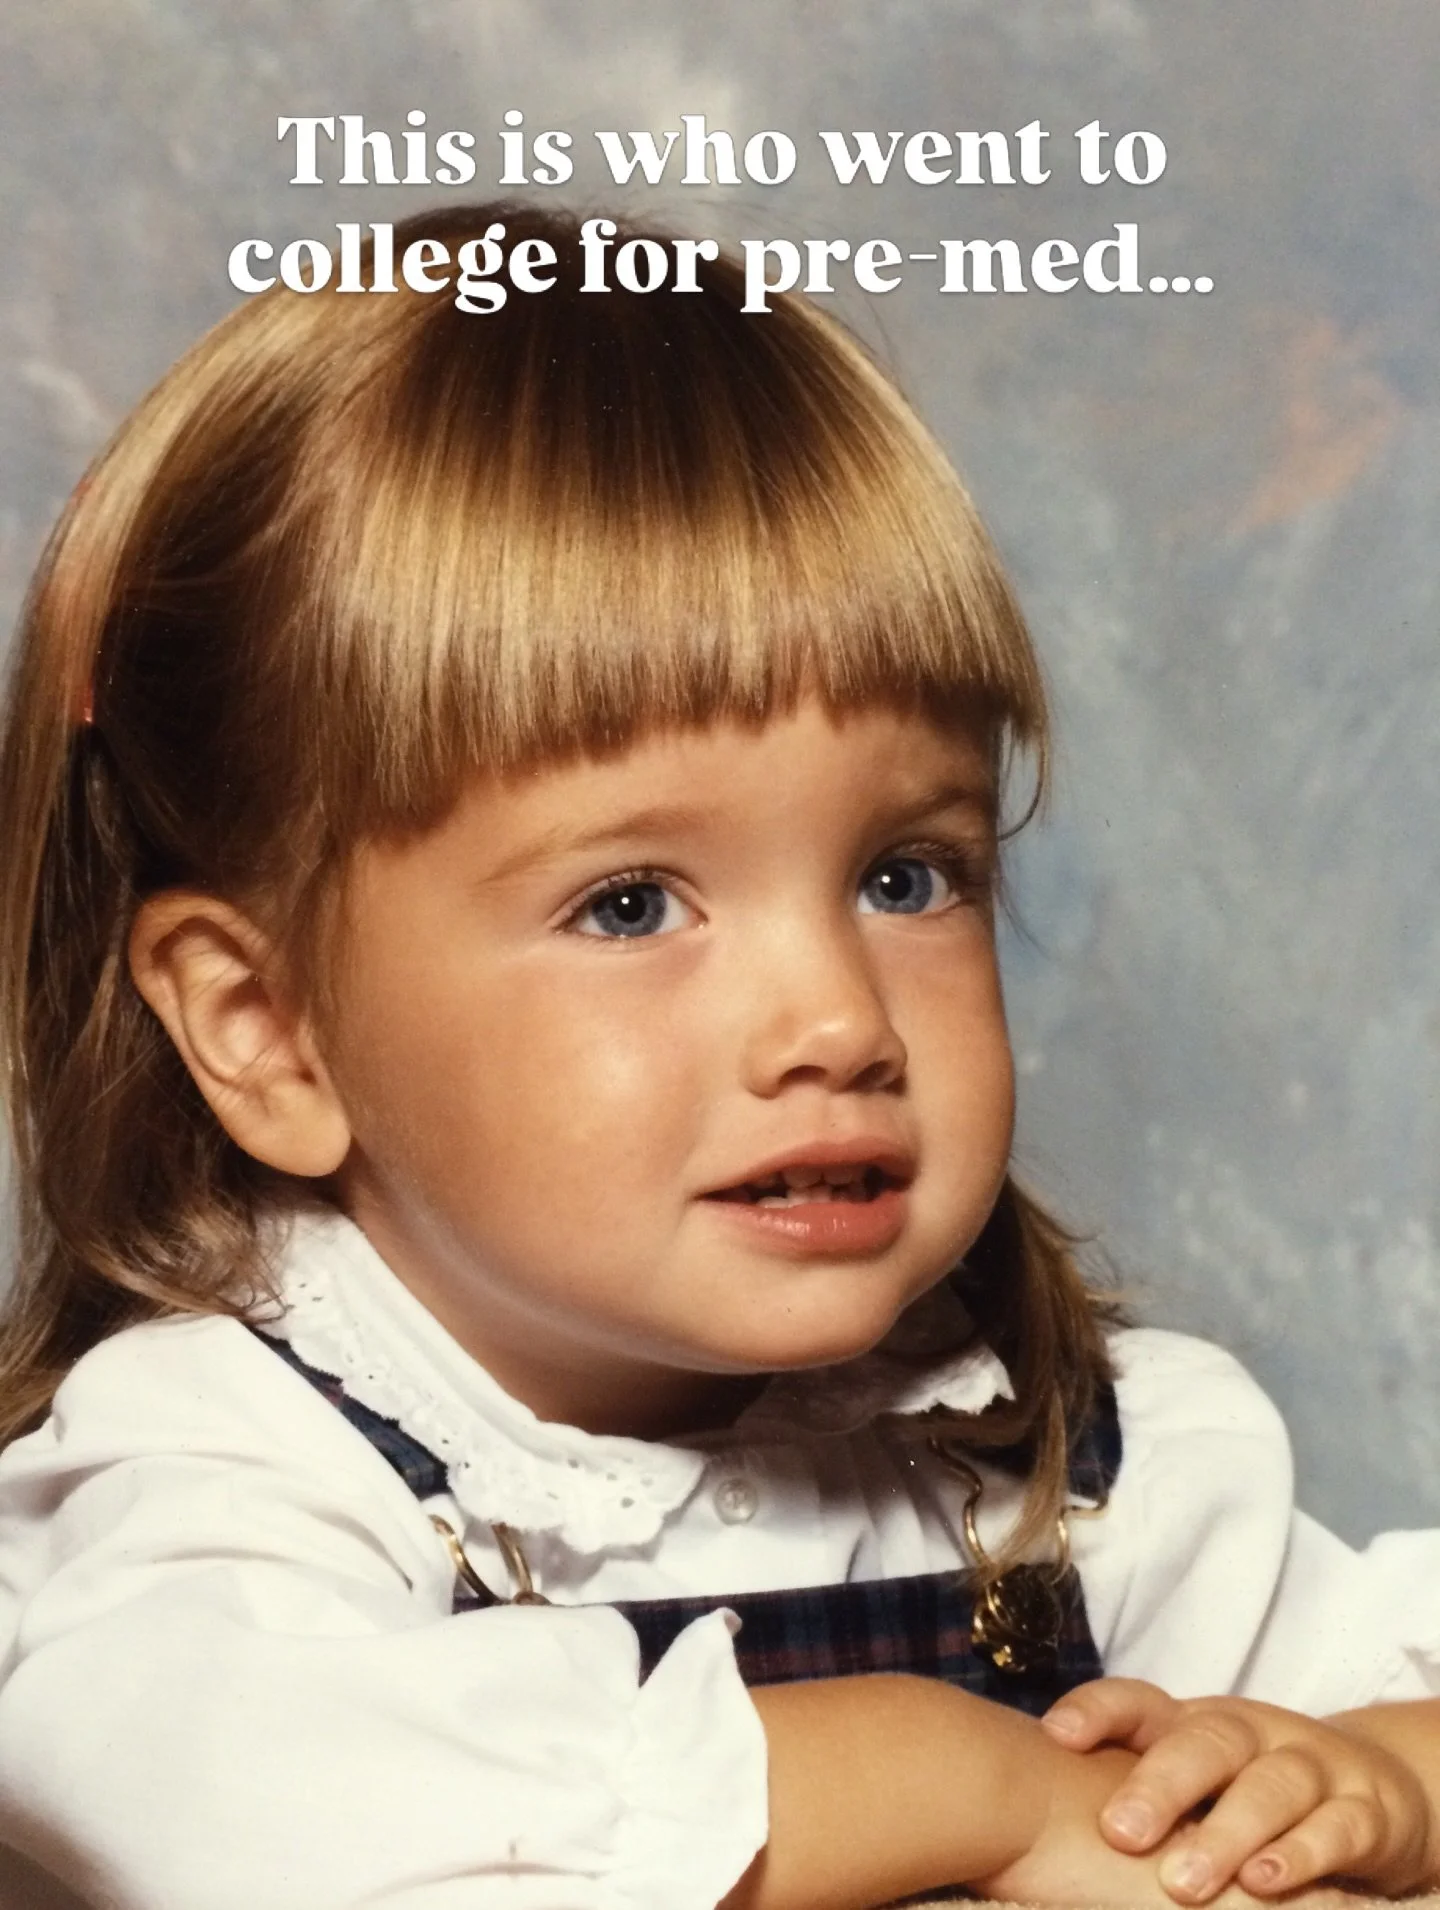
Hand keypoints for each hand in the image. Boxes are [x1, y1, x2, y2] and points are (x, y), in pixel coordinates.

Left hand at [1042, 1678, 1438, 1901]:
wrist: (1372, 1791)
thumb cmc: (1248, 1790)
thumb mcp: (1193, 1778)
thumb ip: (1127, 1785)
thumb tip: (1023, 1813)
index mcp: (1197, 1722)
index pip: (1141, 1701)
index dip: (1097, 1710)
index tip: (1053, 1735)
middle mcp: (1252, 1733)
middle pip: (1206, 1742)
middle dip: (1161, 1784)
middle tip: (1120, 1832)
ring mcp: (1310, 1767)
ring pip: (1270, 1787)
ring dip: (1226, 1832)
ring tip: (1184, 1883)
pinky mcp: (1362, 1812)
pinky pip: (1334, 1829)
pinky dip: (1300, 1855)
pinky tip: (1265, 1882)